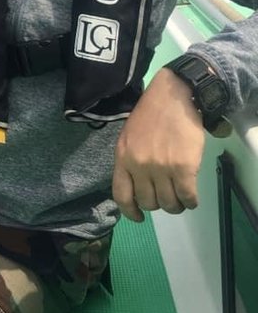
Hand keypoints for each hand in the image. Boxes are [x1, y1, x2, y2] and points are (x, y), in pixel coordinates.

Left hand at [112, 67, 205, 221]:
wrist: (173, 95)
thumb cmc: (151, 114)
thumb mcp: (129, 136)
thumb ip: (130, 161)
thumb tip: (137, 187)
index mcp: (123, 157)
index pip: (121, 195)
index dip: (130, 211)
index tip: (139, 217)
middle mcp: (139, 165)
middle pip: (148, 203)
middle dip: (158, 204)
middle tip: (167, 196)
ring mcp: (161, 167)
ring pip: (168, 204)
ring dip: (176, 205)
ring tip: (180, 197)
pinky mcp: (183, 167)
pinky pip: (187, 197)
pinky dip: (191, 201)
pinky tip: (192, 196)